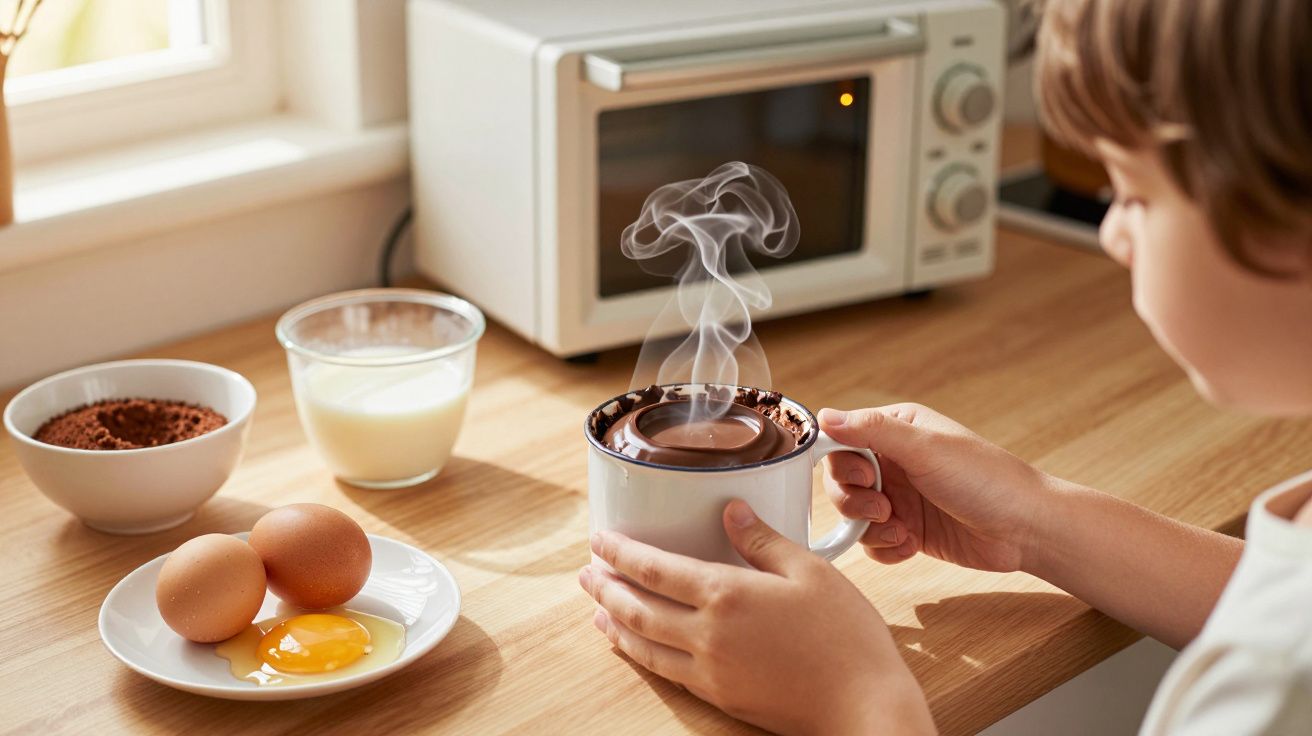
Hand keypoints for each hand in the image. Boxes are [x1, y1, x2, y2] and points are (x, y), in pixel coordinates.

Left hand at [580, 500, 935, 735]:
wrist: (862, 705)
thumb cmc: (846, 636)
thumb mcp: (810, 571)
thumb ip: (763, 540)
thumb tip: (731, 510)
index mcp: (726, 594)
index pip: (654, 568)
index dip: (619, 552)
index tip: (599, 539)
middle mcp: (707, 634)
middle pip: (636, 608)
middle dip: (605, 587)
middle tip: (585, 572)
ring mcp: (710, 671)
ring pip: (643, 645)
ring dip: (614, 622)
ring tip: (598, 607)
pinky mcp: (720, 697)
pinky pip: (665, 671)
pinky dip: (640, 654)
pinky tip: (637, 646)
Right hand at [819, 404, 1056, 572]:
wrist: (1026, 530)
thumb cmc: (986, 479)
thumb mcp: (925, 448)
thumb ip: (872, 430)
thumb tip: (824, 415)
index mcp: (897, 430)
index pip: (842, 439)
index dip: (842, 462)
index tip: (865, 477)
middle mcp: (894, 461)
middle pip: (840, 480)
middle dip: (854, 500)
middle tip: (883, 508)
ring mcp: (900, 497)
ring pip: (853, 515)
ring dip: (870, 528)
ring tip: (900, 529)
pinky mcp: (907, 530)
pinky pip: (872, 542)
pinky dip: (884, 548)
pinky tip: (910, 545)